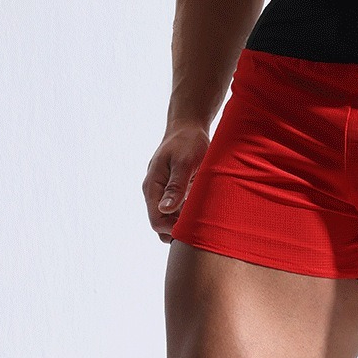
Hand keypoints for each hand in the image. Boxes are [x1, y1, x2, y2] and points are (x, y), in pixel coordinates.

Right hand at [142, 122, 210, 242]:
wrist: (189, 128)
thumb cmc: (187, 142)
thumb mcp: (184, 162)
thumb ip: (176, 186)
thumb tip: (165, 209)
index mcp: (152, 186)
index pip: (156, 220)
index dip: (173, 229)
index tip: (193, 226)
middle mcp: (155, 193)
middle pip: (162, 224)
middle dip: (179, 229)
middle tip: (201, 222)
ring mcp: (164, 194)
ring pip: (171, 220)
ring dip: (185, 222)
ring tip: (204, 213)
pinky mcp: (175, 192)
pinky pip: (179, 212)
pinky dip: (190, 214)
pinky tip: (204, 208)